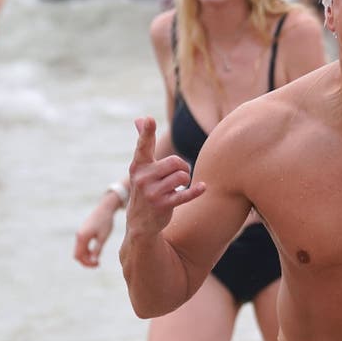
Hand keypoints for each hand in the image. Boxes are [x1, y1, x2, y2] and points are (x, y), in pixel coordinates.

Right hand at [73, 198, 118, 266]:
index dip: (86, 263)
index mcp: (82, 237)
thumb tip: (94, 261)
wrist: (105, 208)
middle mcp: (78, 236)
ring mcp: (79, 234)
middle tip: (98, 264)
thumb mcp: (103, 237)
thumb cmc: (106, 222)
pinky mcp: (82, 232)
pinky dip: (87, 251)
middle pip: (77, 254)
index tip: (97, 264)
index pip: (79, 256)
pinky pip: (81, 245)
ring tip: (97, 259)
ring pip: (79, 250)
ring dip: (86, 256)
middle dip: (86, 261)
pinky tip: (95, 251)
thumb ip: (97, 249)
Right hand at [126, 117, 205, 236]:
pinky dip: (195, 190)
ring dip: (185, 180)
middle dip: (182, 167)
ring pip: (182, 176)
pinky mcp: (163, 205)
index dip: (147, 132)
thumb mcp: (141, 167)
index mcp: (138, 165)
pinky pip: (184, 194)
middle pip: (175, 162)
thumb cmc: (145, 187)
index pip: (143, 145)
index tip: (150, 119)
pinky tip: (202, 187)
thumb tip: (141, 118)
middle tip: (179, 175)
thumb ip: (144, 143)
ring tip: (178, 186)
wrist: (140, 222)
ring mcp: (152, 192)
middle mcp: (143, 178)